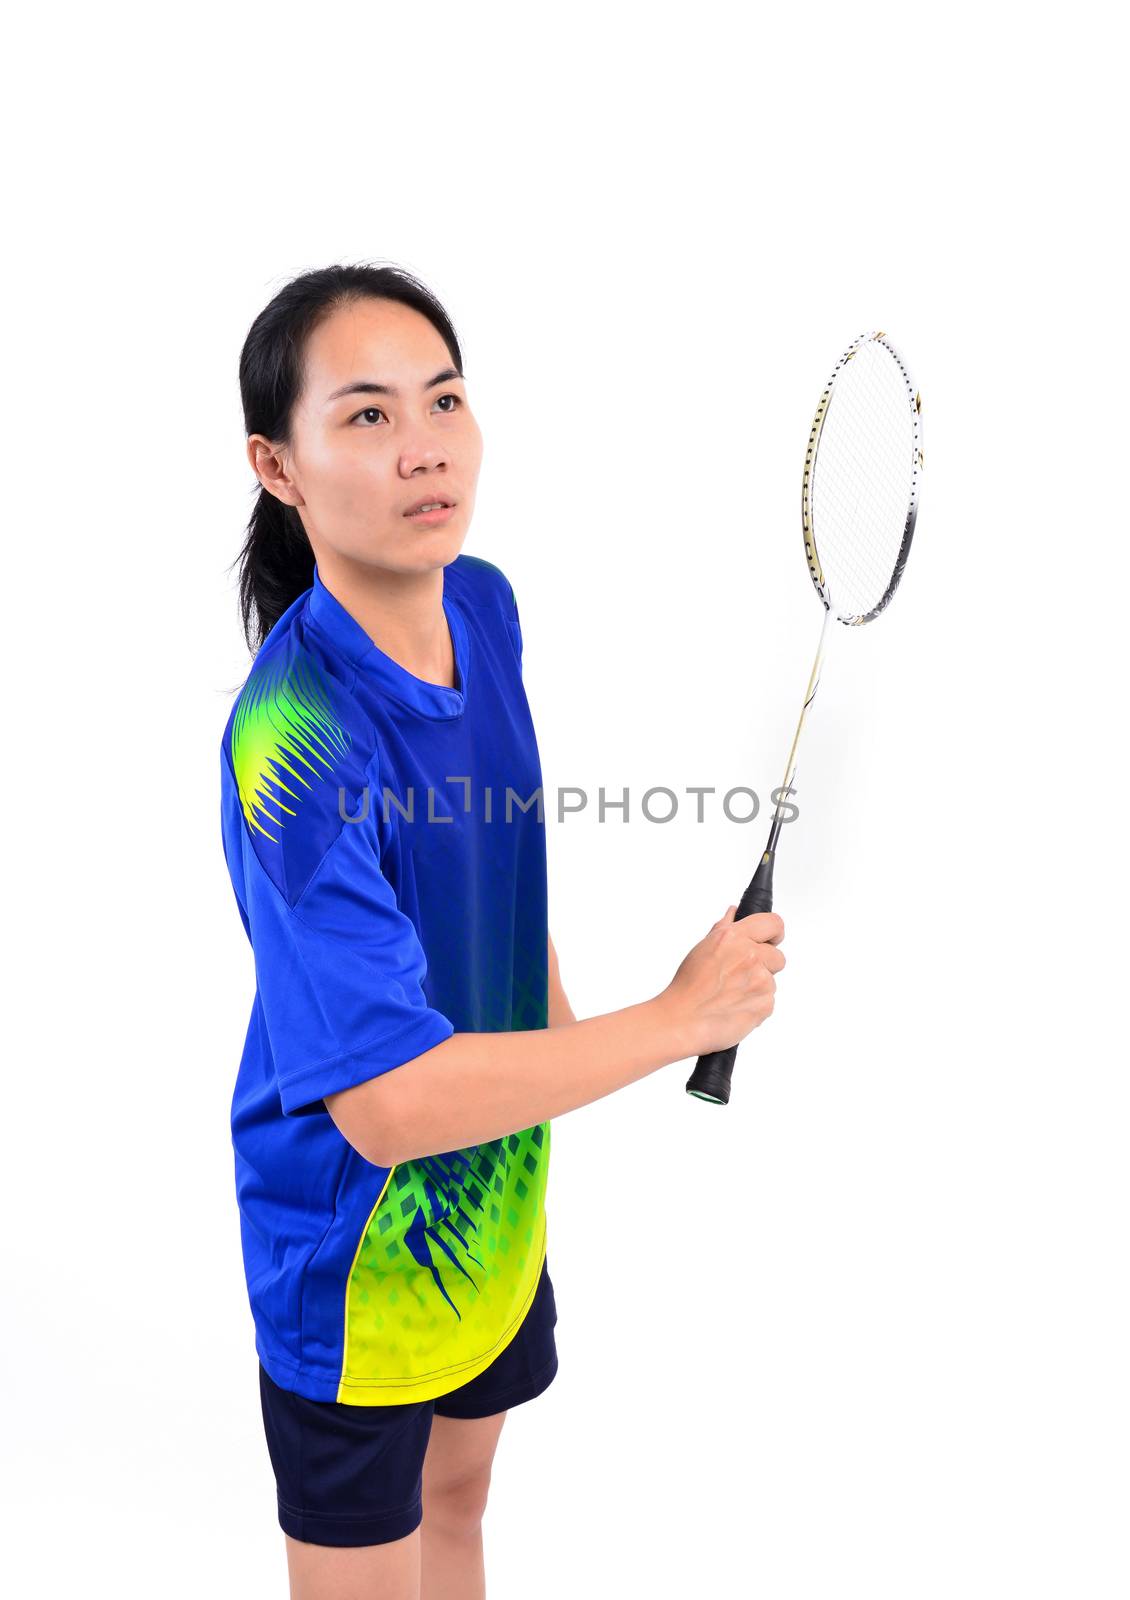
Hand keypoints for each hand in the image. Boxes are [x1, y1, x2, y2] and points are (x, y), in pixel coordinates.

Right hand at [659, 904, 785, 1058]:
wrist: (682, 1020)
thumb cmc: (687, 987)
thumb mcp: (703, 948)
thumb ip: (724, 928)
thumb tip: (733, 912)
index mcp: (734, 937)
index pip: (774, 923)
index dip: (775, 933)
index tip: (772, 940)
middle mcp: (750, 955)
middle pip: (778, 956)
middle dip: (765, 965)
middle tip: (741, 976)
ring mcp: (761, 980)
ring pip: (772, 982)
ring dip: (757, 987)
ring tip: (731, 995)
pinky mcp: (766, 1003)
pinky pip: (769, 1001)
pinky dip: (756, 1005)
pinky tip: (735, 1007)